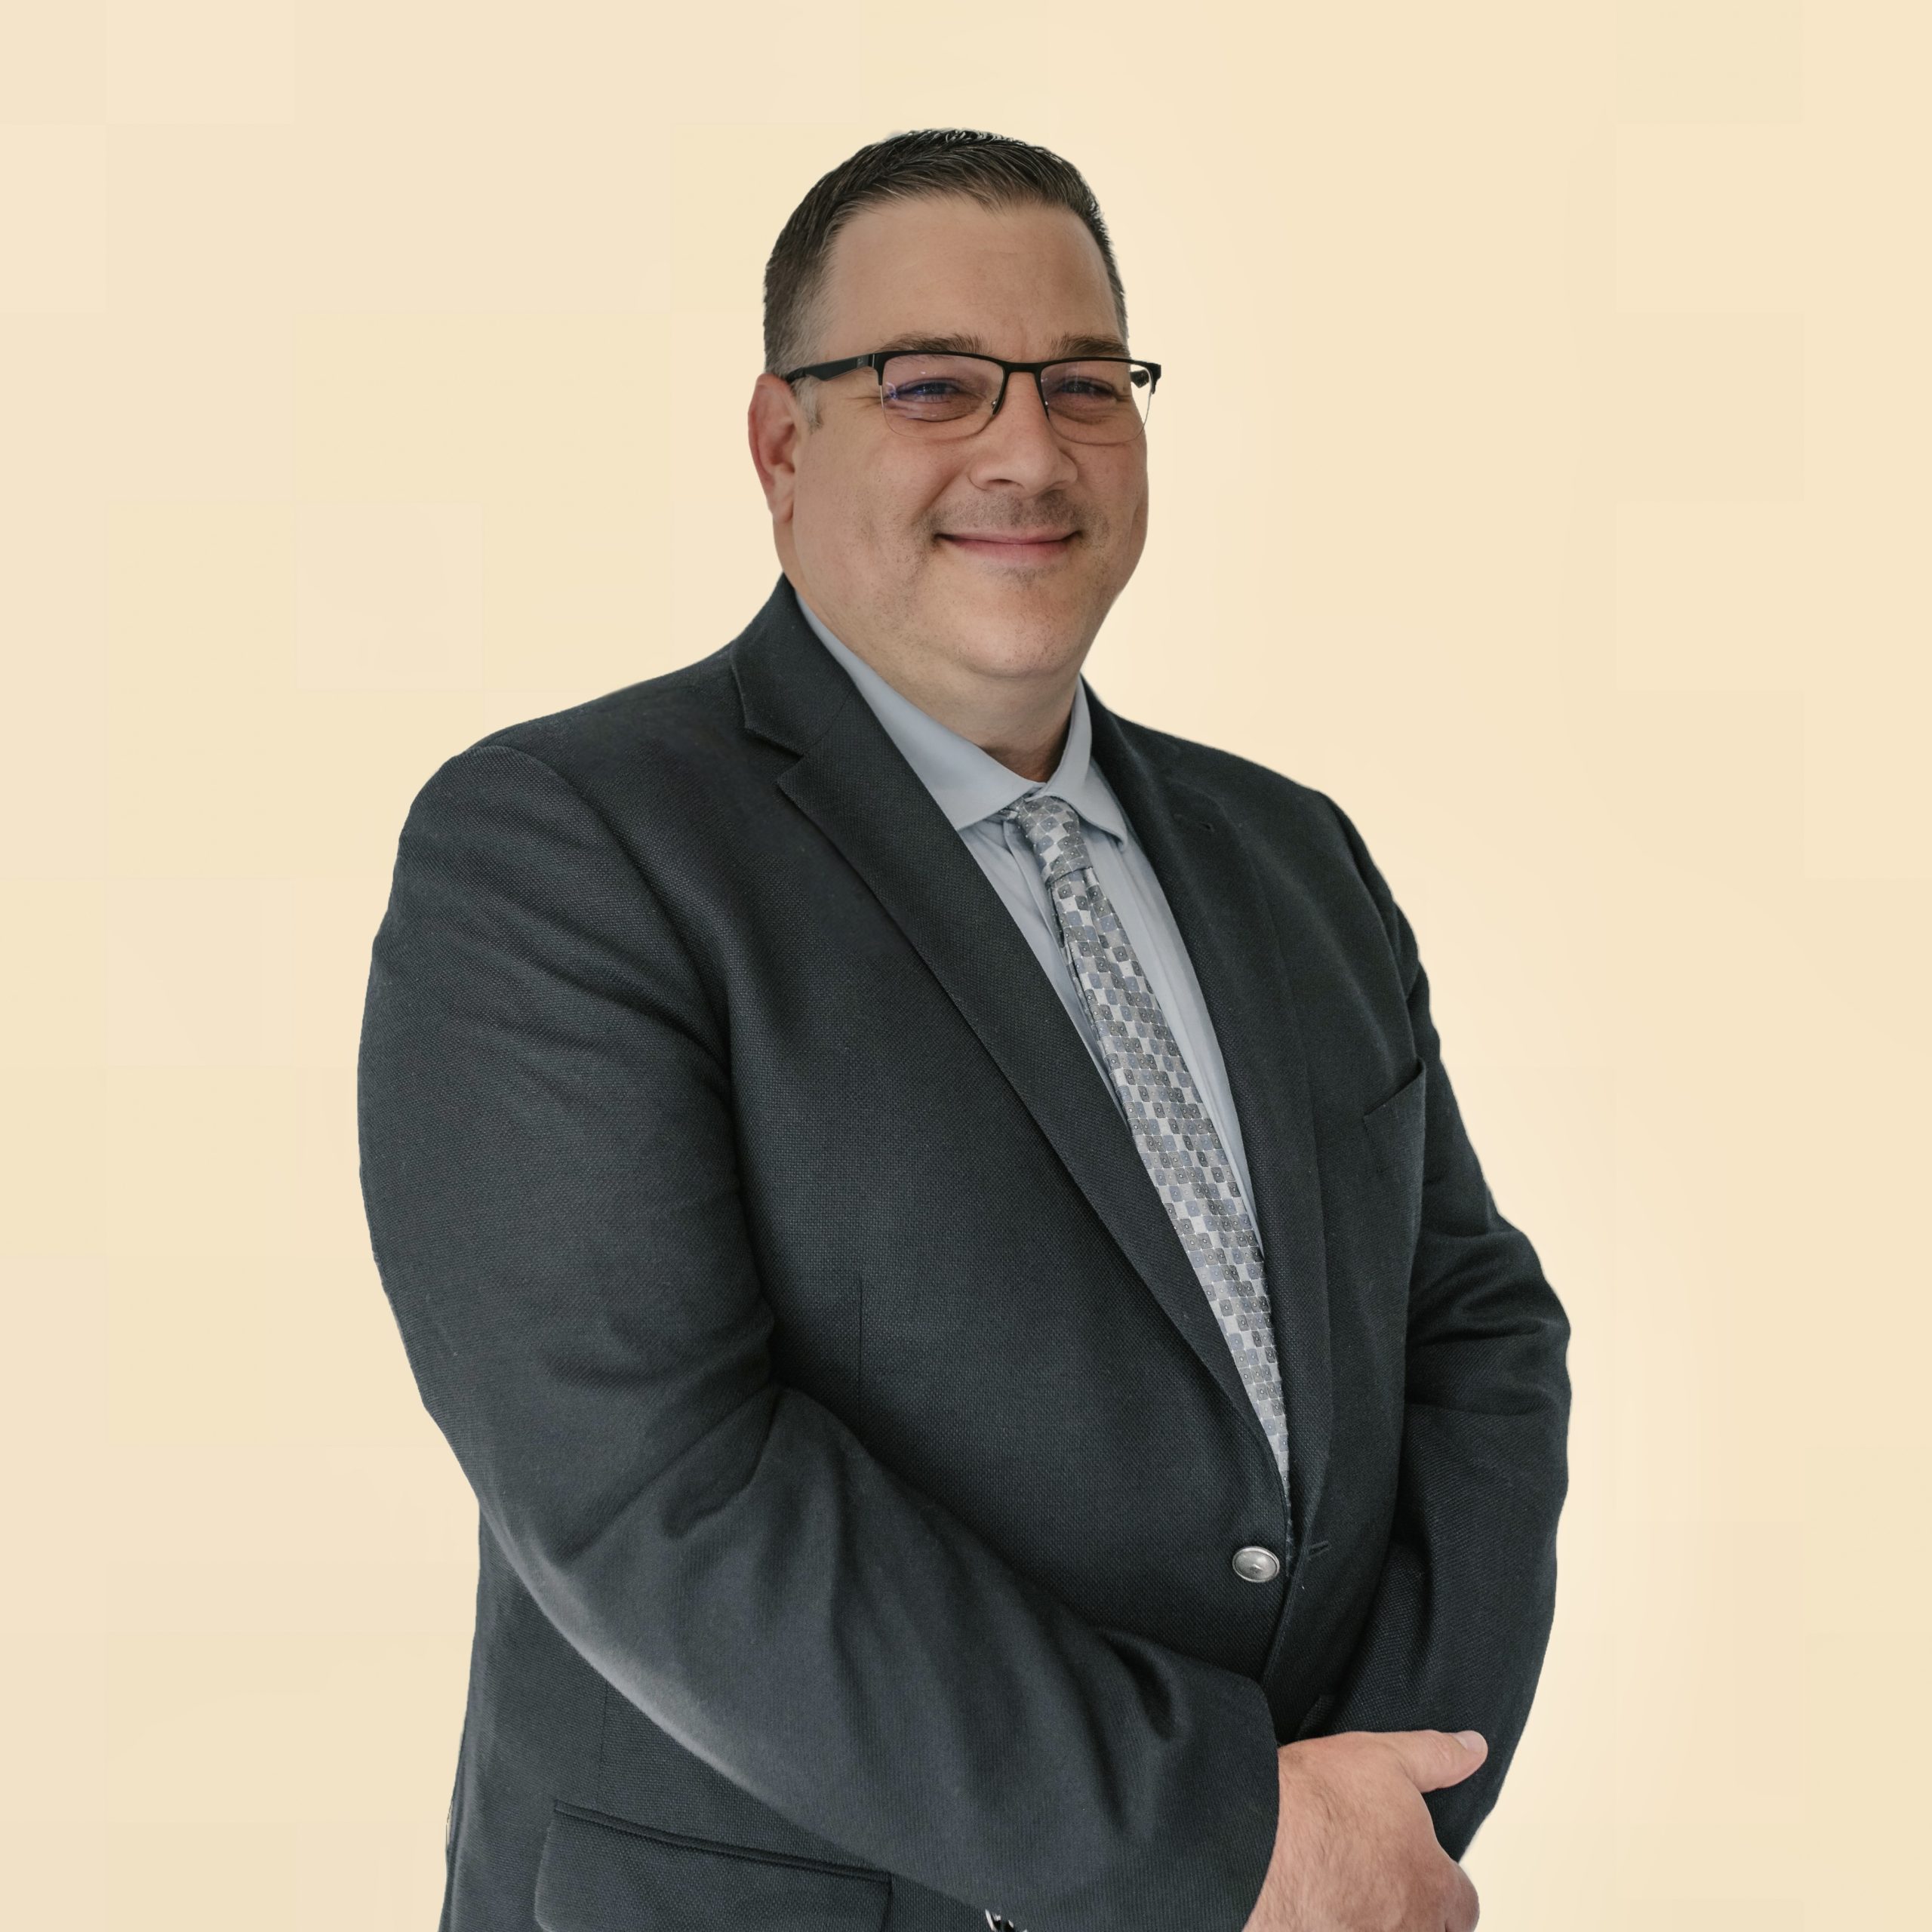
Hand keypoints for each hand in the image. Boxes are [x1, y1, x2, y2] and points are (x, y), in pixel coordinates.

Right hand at [1240, 1729, 1486, 1931]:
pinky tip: (1312, 1904)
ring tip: (1342, 1892)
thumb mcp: (1385, 1757)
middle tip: (1377, 1884)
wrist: (1251, 1838)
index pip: (1464, 1907)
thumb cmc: (1316, 1801)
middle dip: (1415, 1916)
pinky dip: (1332, 1923)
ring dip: (1372, 1921)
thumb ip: (1437, 1757)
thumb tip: (1473, 1748)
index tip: (1421, 1871)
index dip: (1445, 1887)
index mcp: (1429, 1885)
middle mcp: (1406, 1929)